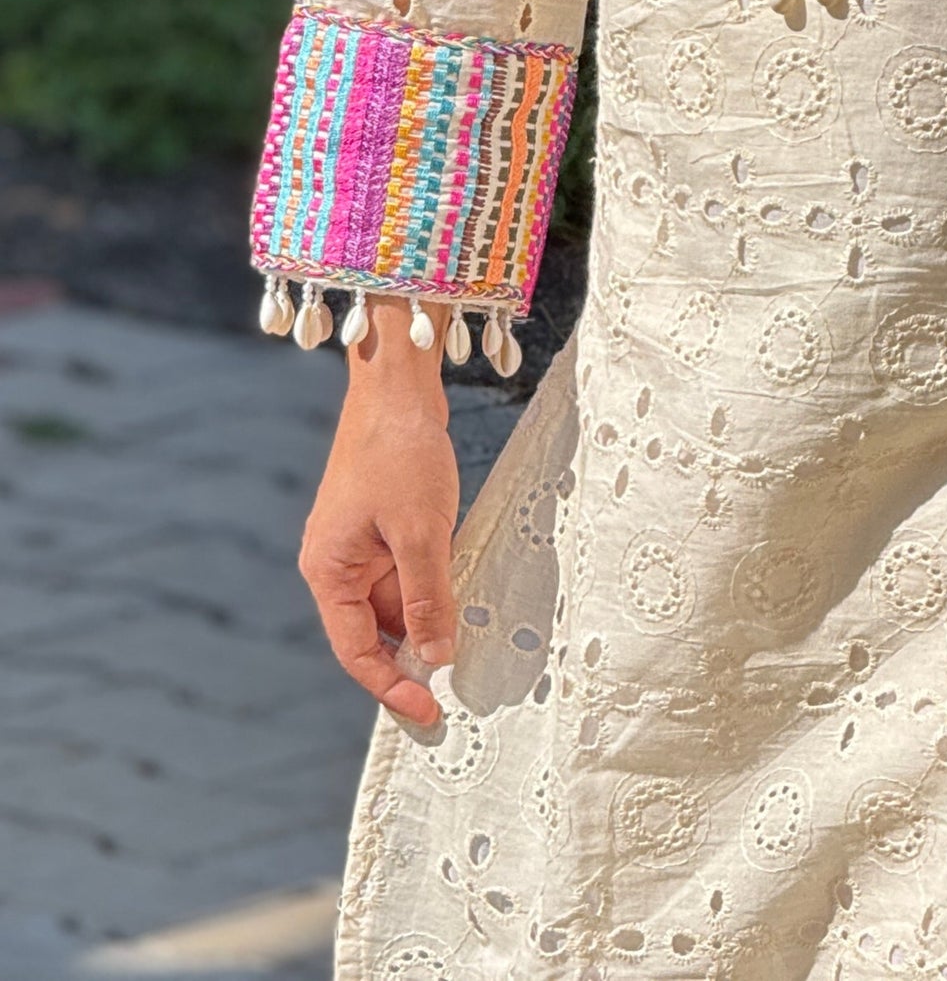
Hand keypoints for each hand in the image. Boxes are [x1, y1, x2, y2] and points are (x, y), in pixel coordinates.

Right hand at [297, 295, 458, 730]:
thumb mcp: (421, 531)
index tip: (430, 713)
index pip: (356, 652)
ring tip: (467, 642)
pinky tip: (462, 593)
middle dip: (413, 657)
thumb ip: (428, 597)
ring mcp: (359, 543)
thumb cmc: (400, 452)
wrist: (397, 385)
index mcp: (329, 571)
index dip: (391, 687)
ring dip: (427, 620)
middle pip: (375, 630)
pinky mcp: (382, 524)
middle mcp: (337, 563)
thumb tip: (438, 655)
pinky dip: (432, 587)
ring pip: (395, 601)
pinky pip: (406, 571)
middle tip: (457, 688)